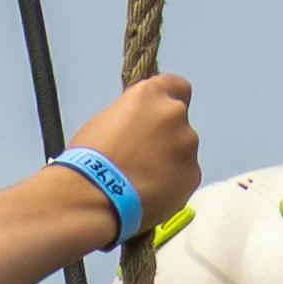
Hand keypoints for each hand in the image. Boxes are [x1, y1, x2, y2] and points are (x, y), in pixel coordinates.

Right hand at [69, 75, 200, 230]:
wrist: (93, 197)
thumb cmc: (90, 160)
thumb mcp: (106, 120)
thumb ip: (133, 116)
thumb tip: (139, 125)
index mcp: (150, 94)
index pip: (177, 87)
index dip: (168, 101)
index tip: (159, 116)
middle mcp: (174, 113)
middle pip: (179, 121)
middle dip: (166, 136)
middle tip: (143, 157)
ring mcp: (187, 145)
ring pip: (184, 151)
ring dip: (170, 161)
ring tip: (144, 180)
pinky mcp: (192, 174)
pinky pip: (186, 176)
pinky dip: (173, 184)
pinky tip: (152, 193)